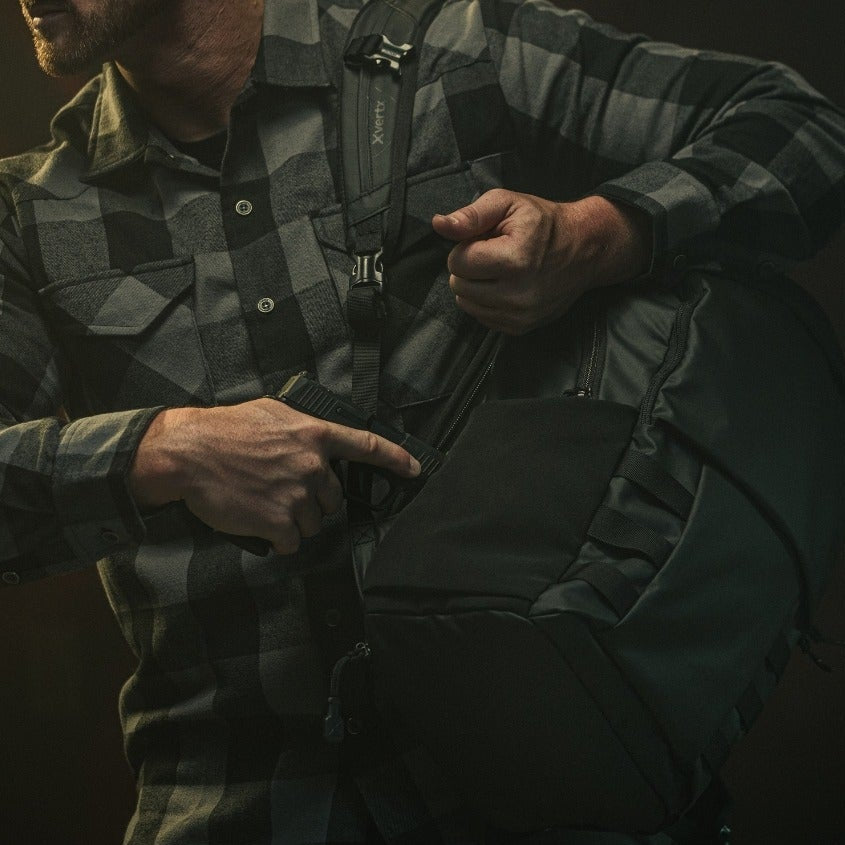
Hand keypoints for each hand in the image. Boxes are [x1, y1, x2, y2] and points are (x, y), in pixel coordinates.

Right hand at [129, 399, 419, 553]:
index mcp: (314, 435)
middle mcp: (312, 466)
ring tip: (264, 504)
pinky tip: (259, 524)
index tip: (415, 470)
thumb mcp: (271, 413)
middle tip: (281, 492)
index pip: (366, 447)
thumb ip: (301, 429)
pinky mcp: (278, 522)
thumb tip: (314, 441)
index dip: (395, 459)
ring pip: (314, 524)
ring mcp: (297, 495)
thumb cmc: (225, 429)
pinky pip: (292, 543)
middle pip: (333, 500)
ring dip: (294, 521)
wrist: (189, 453)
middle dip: (313, 501)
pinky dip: (279, 540)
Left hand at [432, 190, 650, 334]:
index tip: (486, 240)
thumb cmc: (543, 223)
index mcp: (515, 260)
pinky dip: (486, 302)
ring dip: (475, 286)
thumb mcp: (508, 204)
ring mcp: (521, 315)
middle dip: (468, 267)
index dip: (466, 247)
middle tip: (492, 255)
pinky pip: (482, 317)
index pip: (458, 262)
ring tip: (499, 270)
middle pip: (459, 285)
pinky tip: (505, 286)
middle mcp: (518, 294)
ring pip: (466, 304)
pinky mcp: (521, 328)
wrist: (584, 250)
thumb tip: (439, 224)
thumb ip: (471, 215)